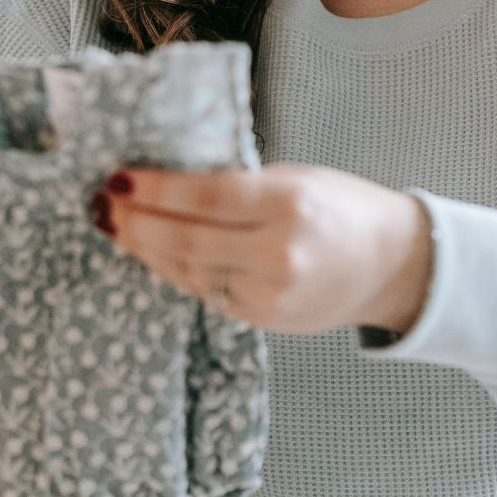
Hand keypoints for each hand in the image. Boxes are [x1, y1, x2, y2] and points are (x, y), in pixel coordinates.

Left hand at [94, 163, 431, 335]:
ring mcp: (270, 293)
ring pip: (189, 270)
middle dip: (137, 223)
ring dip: (145, 250)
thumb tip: (167, 180)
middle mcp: (279, 252)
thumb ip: (239, 182)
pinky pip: (205, 291)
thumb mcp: (295, 176)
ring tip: (115, 228)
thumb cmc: (341, 206)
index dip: (156, 190)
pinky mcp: (263, 319)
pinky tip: (150, 255)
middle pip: (188, 239)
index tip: (119, 179)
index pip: (207, 195)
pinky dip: (174, 272)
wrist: (393, 264)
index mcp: (289, 203)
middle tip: (103, 206)